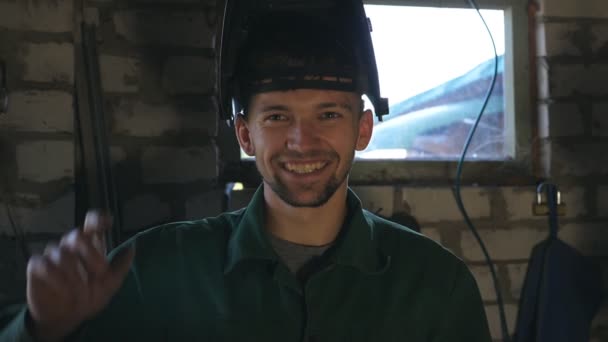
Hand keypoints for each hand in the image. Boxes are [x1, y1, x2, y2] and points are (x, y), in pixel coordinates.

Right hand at [25, 211, 134, 341]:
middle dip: (90, 254)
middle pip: (77, 235)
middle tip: (100, 273)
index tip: (108, 222)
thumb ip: (120, 267)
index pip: (91, 224)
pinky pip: (43, 264)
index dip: (98, 219)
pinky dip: (56, 278)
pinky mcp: (37, 267)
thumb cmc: (90, 297)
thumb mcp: (110, 285)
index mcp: (90, 246)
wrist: (68, 318)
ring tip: (82, 291)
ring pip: (62, 253)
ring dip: (75, 274)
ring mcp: (53, 255)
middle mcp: (71, 246)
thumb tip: (132, 248)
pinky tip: (66, 290)